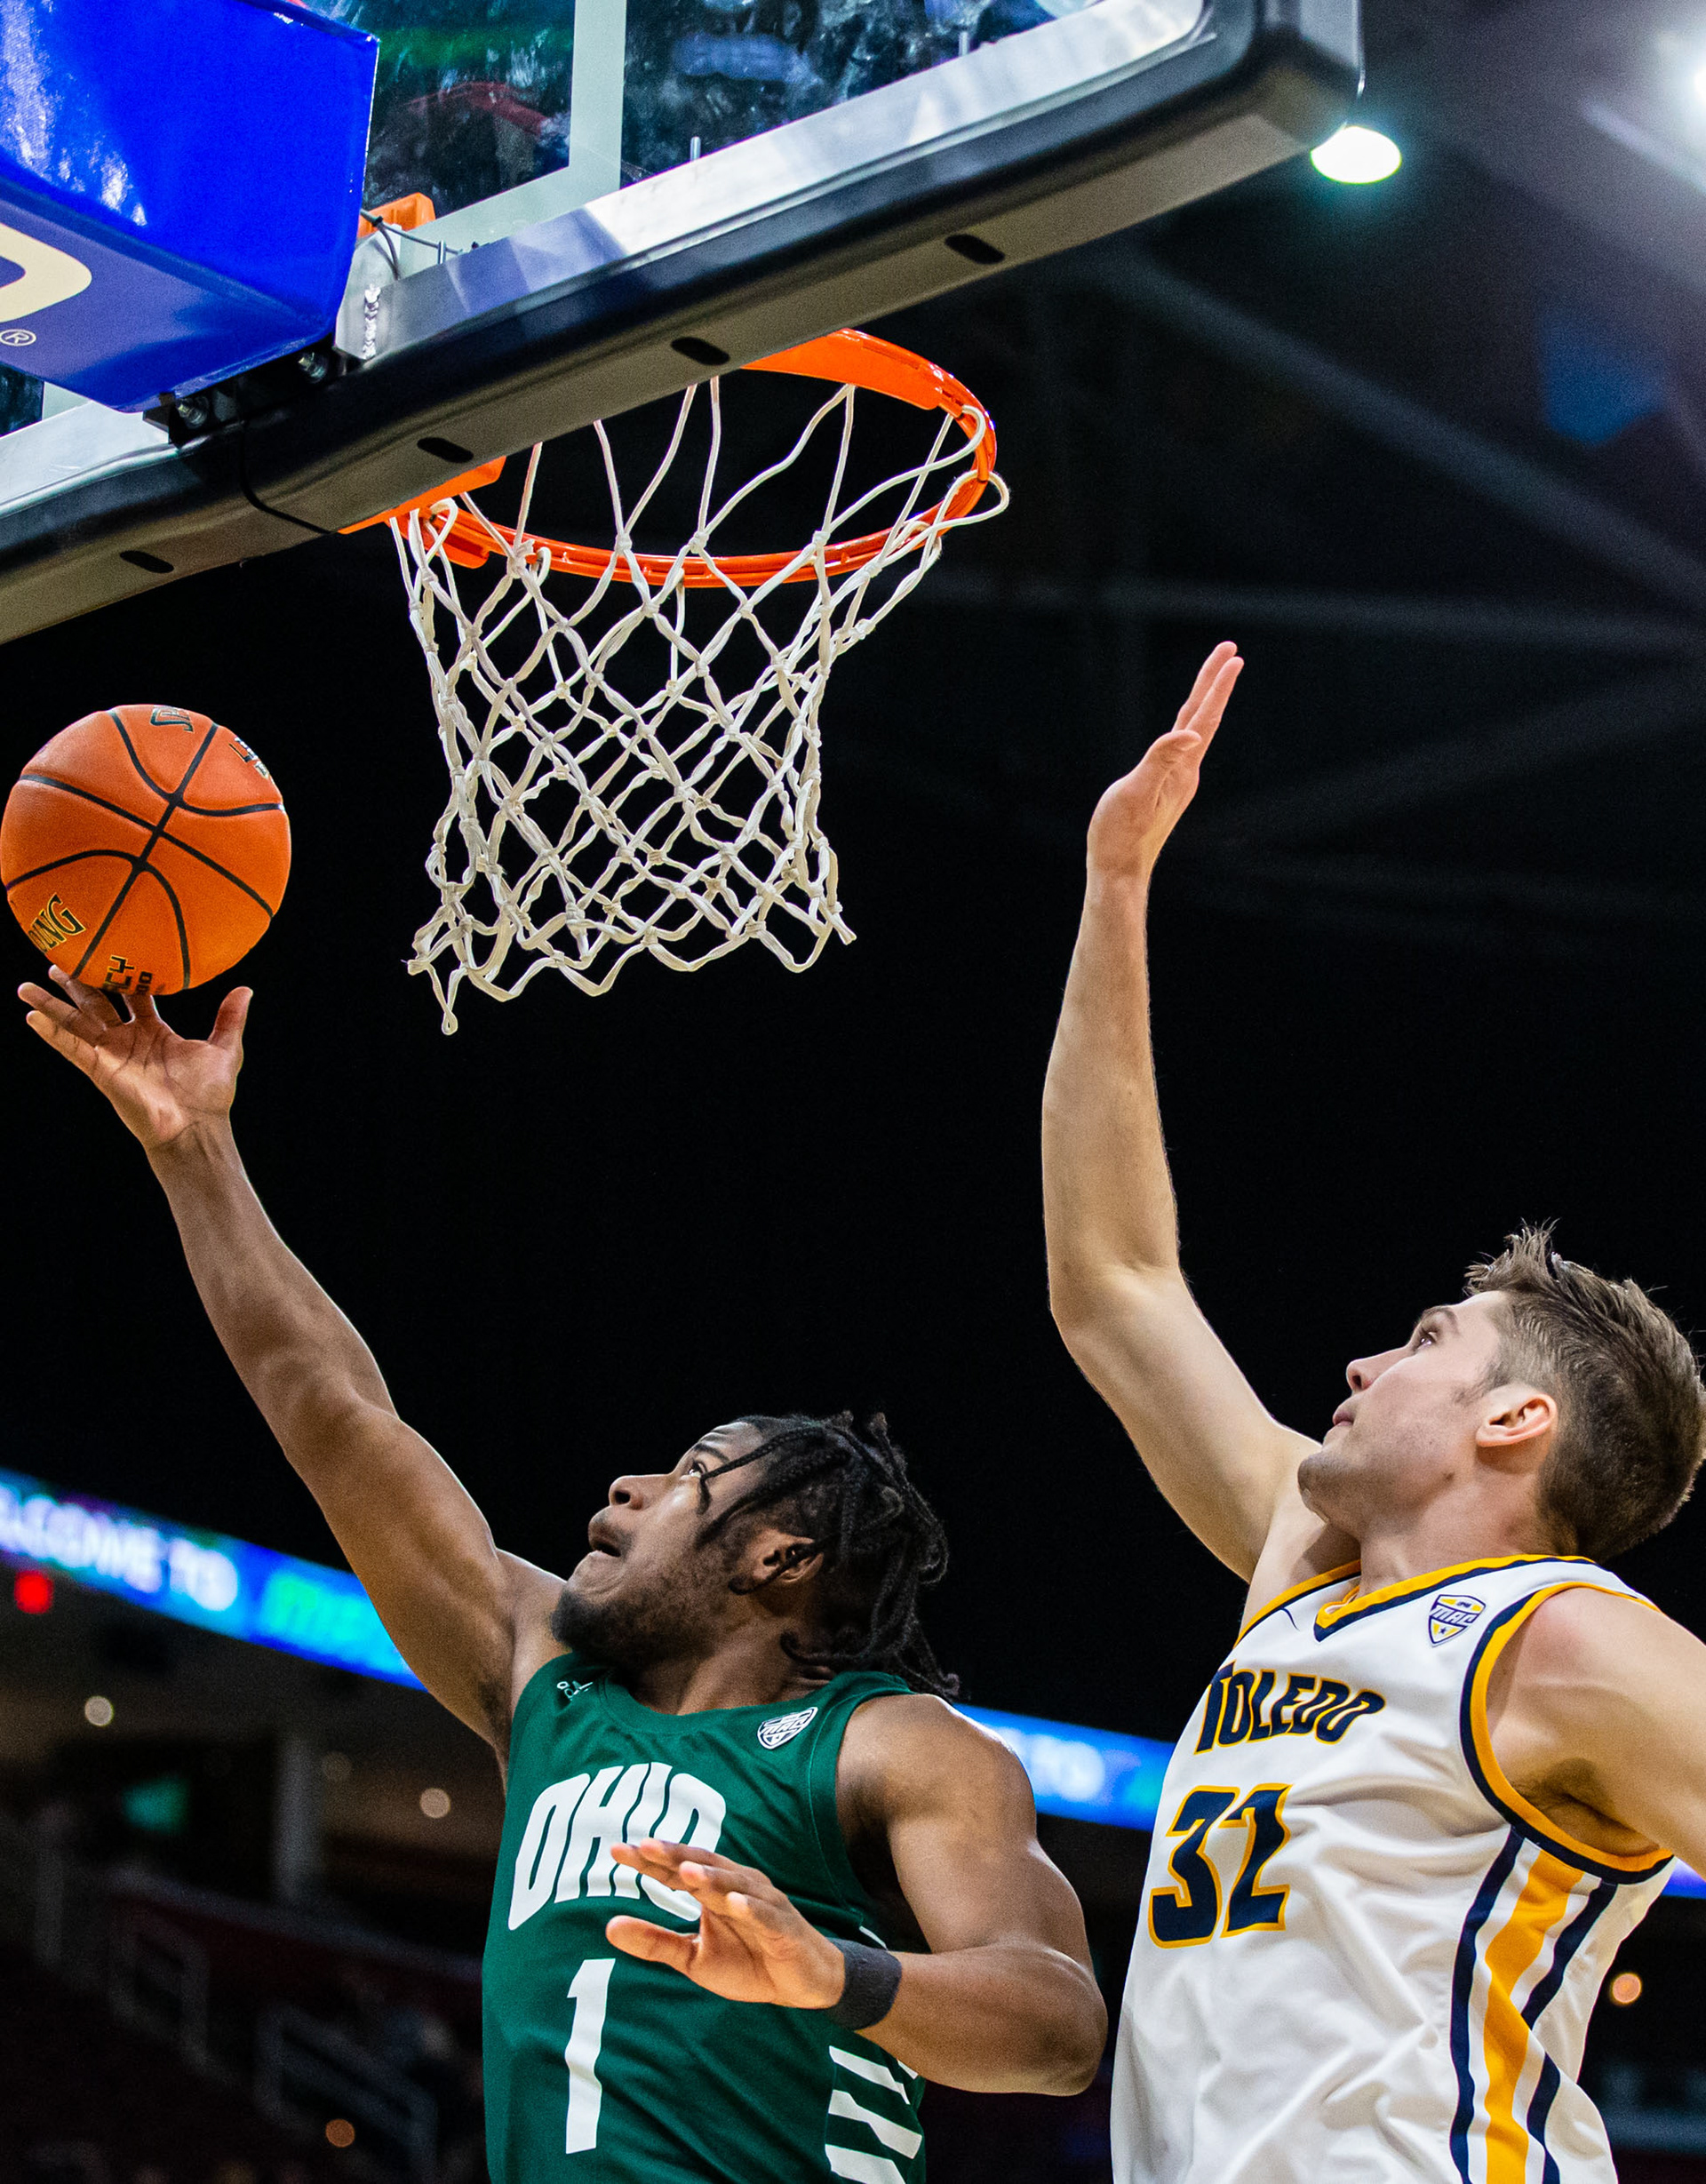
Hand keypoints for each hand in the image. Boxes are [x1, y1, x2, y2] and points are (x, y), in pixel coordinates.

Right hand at [18, 967, 249, 1152]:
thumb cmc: (210, 1095)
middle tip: (57, 960)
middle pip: (96, 1005)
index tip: (112, 948)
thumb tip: (245, 989)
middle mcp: (128, 1041)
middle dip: (77, 984)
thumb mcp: (225, 1049)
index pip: (132, 995)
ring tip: (25, 987)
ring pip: (76, 1024)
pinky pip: (72, 1048)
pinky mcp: (101, 1070)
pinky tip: (32, 1017)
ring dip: (51, 1006)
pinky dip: (51, 1033)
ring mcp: (112, 1055)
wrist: (197, 1127)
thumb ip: (229, 1018)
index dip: (122, 974)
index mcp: (153, 1032)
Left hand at [606, 1839, 848, 2009]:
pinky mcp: (781, 1925)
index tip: (616, 1851)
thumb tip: (608, 1926)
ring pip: (732, 1884)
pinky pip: (763, 1913)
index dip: (649, 1860)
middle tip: (644, 1846)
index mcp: (712, 1891)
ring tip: (684, 1872)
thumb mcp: (693, 1958)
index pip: (676, 1870)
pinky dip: (749, 1906)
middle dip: (674, 1856)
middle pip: (702, 1865)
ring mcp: (760, 1902)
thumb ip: (655, 1942)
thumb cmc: (747, 1963)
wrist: (800, 1984)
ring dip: (709, 1877)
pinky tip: (732, 1902)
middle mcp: (735, 1886)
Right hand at [1085, 641, 1242, 879]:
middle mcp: (1186, 773)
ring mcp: (1177, 782)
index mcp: (1182, 770)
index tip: (1233, 656)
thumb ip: (1161, 761)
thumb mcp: (1135, 793)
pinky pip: (1182, 747)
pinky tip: (1187, 727)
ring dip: (1205, 702)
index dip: (1216, 685)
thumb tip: (1190, 736)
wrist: (1119, 871)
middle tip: (1229, 651)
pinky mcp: (1165, 790)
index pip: (1203, 719)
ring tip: (1214, 678)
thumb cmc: (1120, 835)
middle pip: (1203, 719)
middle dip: (1214, 683)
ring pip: (1194, 731)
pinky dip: (1189, 725)